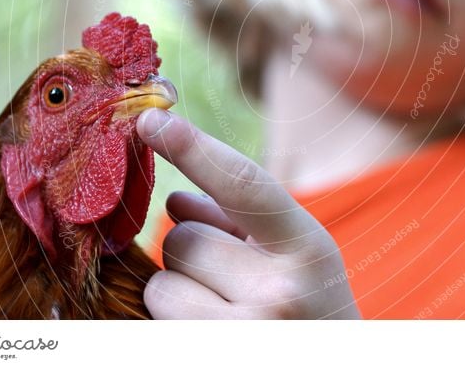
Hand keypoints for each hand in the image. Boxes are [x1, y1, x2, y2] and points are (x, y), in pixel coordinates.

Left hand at [136, 109, 360, 318]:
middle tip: (228, 277)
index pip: (244, 183)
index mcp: (309, 248)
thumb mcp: (298, 257)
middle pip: (182, 239)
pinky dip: (171, 325)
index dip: (194, 147)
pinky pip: (156, 325)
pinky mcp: (207, 360)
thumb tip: (176, 200)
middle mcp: (281, 293)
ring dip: (178, 293)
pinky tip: (209, 331)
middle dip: (193, 252)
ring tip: (223, 312)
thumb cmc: (313, 312)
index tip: (151, 119)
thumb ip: (243, 221)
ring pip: (161, 286)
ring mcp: (245, 338)